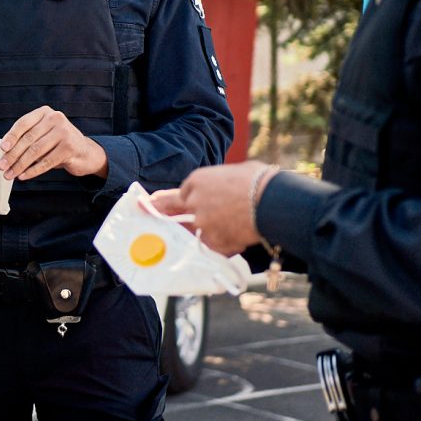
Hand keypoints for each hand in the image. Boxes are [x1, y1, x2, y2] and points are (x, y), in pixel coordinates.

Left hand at [0, 106, 106, 180]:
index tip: (2, 149)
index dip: (11, 136)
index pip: (23, 123)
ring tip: (10, 174)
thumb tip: (5, 153)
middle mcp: (55, 118)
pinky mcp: (69, 148)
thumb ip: (27, 139)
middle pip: (28, 139)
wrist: (85, 152)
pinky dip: (33, 171)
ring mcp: (64, 132)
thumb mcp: (43, 136)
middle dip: (13, 155)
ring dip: (20, 165)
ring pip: (35, 151)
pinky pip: (46, 162)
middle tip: (2, 166)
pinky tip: (24, 176)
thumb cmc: (58, 144)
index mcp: (45, 112)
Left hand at [148, 160, 275, 255]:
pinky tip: (225, 245)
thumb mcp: (233, 173)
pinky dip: (216, 246)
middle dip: (159, 212)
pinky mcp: (212, 241)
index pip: (181, 193)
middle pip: (172, 210)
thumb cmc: (258, 181)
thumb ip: (219, 183)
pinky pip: (209, 246)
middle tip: (148, 212)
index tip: (166, 202)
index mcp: (197, 181)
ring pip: (189, 232)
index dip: (180, 199)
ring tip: (189, 239)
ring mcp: (200, 223)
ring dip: (190, 234)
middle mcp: (193, 201)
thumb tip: (225, 187)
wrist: (271, 201)